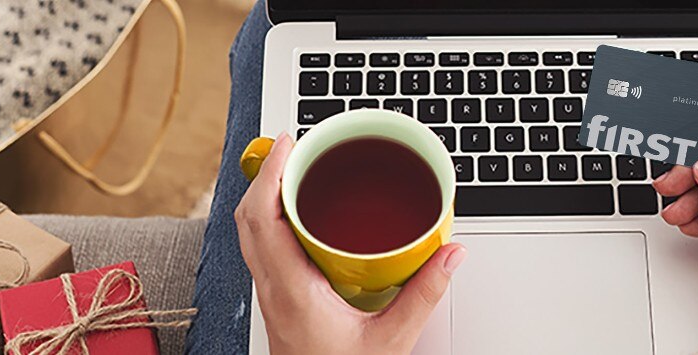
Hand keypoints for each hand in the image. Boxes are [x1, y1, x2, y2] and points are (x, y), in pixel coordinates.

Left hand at [235, 134, 467, 353]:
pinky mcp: (278, 301)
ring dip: (269, 197)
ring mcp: (270, 295)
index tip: (291, 142)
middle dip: (269, 174)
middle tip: (297, 147)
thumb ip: (423, 296)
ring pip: (251, 233)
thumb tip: (450, 255)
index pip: (263, 217)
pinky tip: (304, 217)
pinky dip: (275, 221)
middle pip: (248, 217)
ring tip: (299, 172)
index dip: (272, 172)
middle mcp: (271, 289)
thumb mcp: (392, 341)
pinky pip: (264, 249)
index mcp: (290, 291)